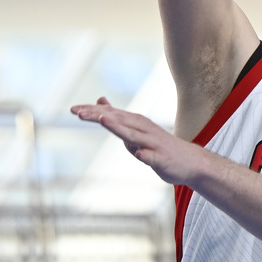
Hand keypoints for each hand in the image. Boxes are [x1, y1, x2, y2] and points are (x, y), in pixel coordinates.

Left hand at [70, 96, 203, 184]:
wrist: (189, 161)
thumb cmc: (157, 144)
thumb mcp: (134, 128)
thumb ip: (116, 116)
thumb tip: (99, 100)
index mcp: (134, 122)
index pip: (109, 114)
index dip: (91, 112)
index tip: (72, 109)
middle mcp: (142, 129)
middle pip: (117, 121)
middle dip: (98, 116)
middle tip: (78, 113)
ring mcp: (152, 143)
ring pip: (133, 135)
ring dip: (118, 127)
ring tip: (104, 120)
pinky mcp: (162, 158)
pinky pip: (152, 157)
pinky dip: (145, 155)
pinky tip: (139, 155)